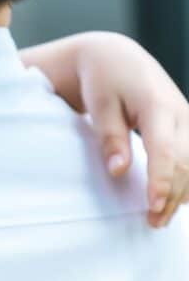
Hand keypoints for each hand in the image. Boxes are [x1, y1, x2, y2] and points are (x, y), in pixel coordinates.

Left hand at [75, 32, 188, 227]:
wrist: (118, 58)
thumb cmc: (104, 80)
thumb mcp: (100, 105)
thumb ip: (110, 137)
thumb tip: (119, 171)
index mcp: (157, 105)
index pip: (166, 150)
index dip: (161, 180)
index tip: (153, 206)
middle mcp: (181, 113)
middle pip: (187, 163)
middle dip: (172, 195)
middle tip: (152, 222)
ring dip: (181, 193)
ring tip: (159, 218)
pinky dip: (186, 182)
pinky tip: (172, 201)